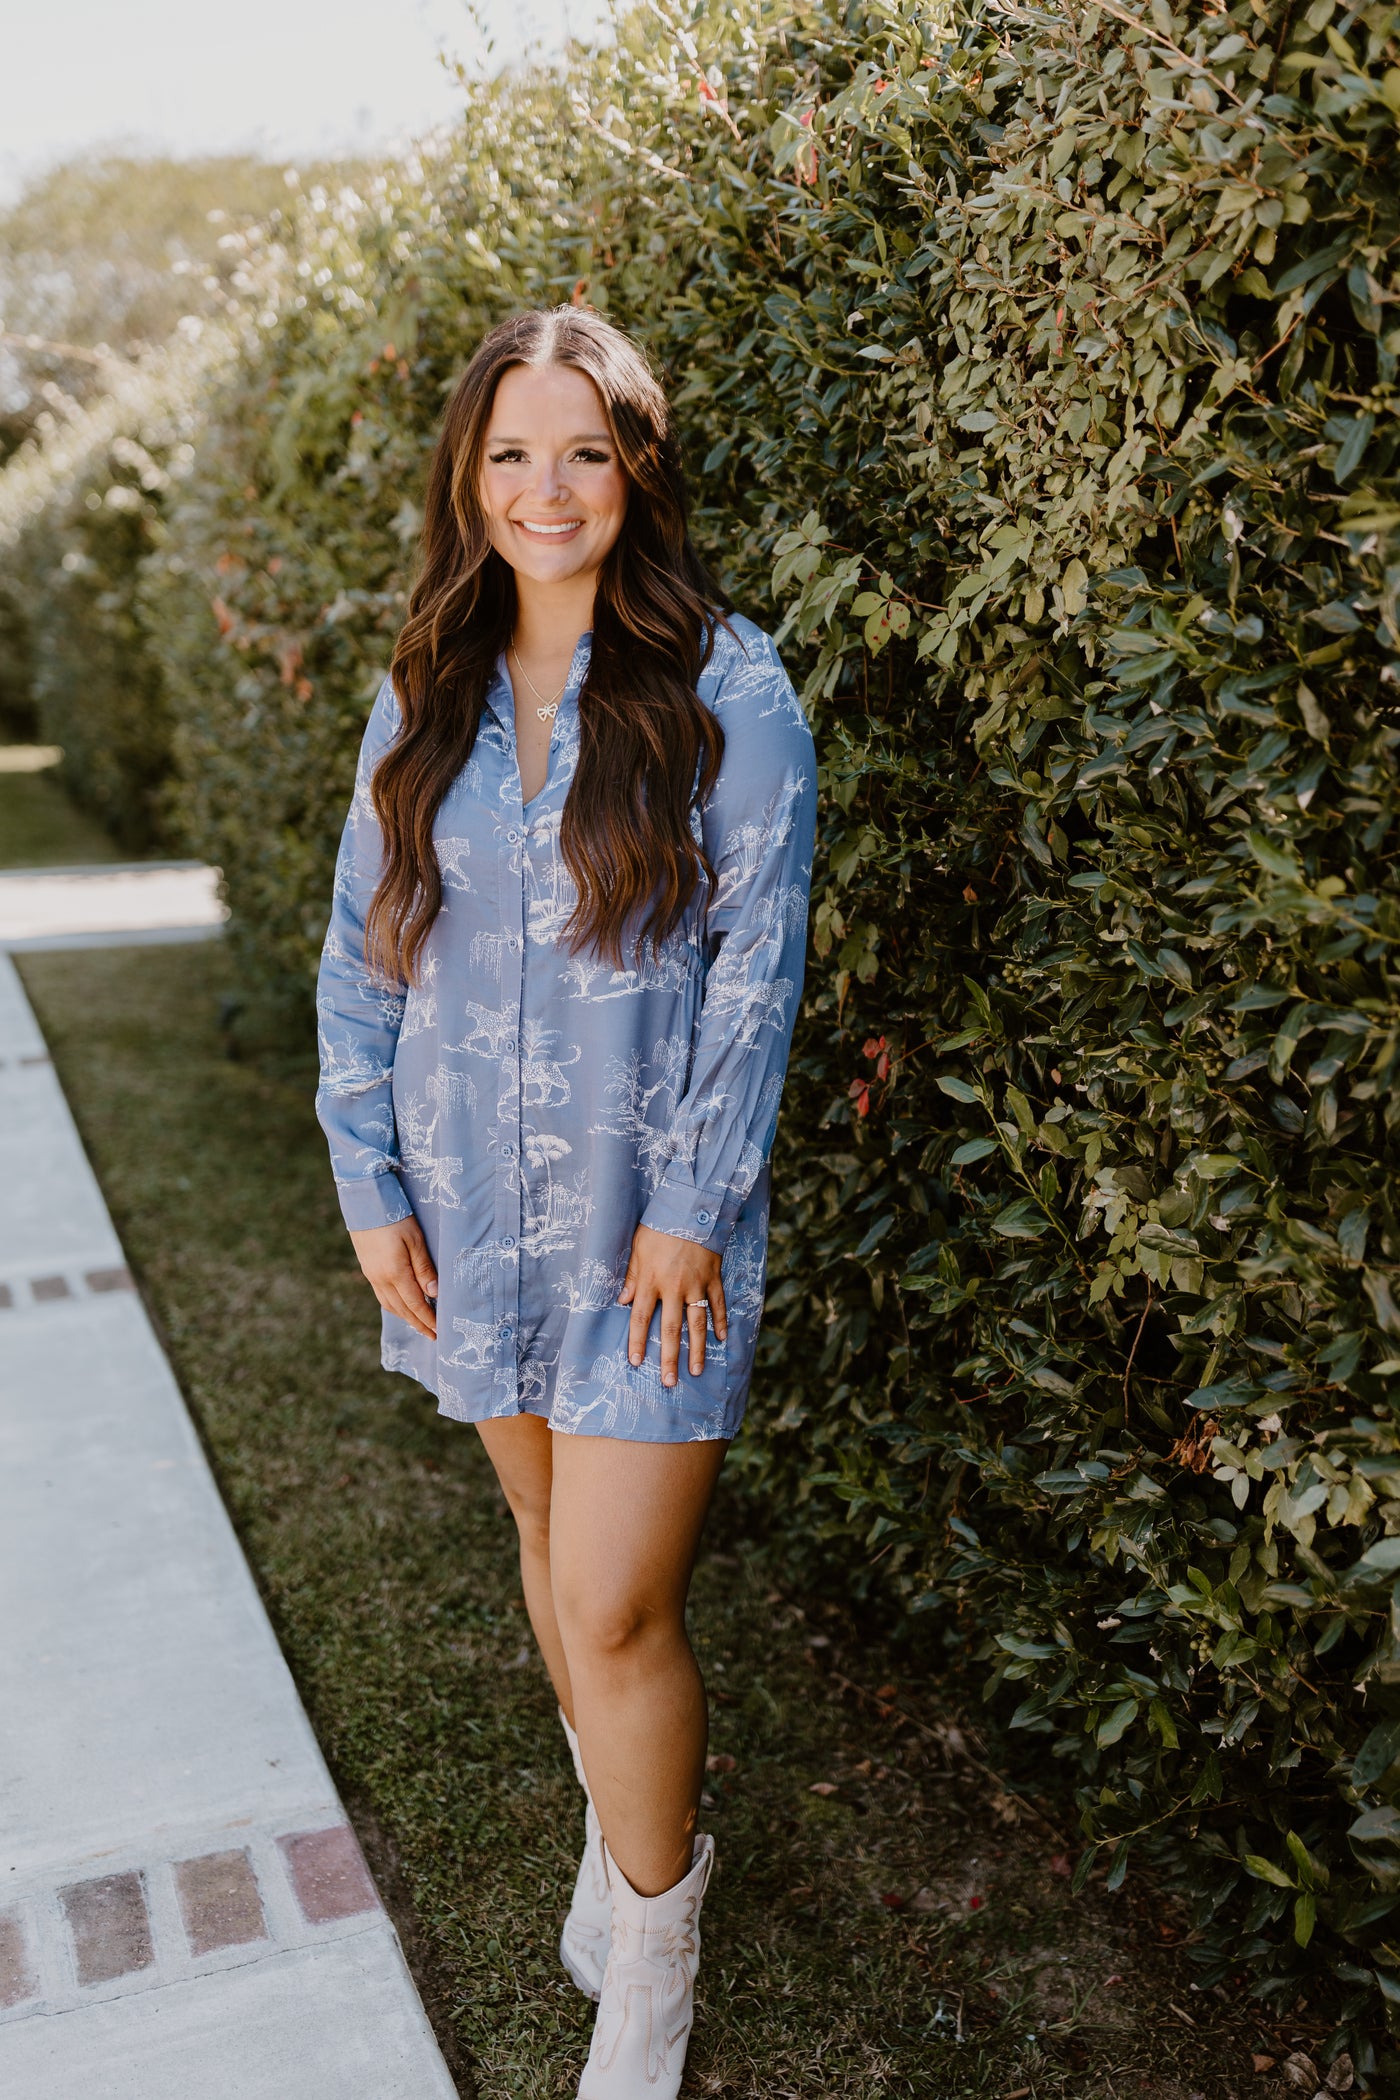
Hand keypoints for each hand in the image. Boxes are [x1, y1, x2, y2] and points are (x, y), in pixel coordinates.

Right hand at [348, 1216, 437, 1340]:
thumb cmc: (396, 1217)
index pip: (415, 1304)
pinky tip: (401, 1306)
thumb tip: (434, 1294)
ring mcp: (371, 1275)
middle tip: (432, 1335)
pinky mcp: (368, 1269)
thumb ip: (424, 1269)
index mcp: (395, 1273)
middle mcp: (380, 1279)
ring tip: (419, 1325)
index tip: (439, 1331)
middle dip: (418, 1324)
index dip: (427, 1320)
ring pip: (390, 1305)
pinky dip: (394, 1306)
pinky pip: (382, 1296)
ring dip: (406, 1317)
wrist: (365, 1202)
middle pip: (402, 1309)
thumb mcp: (416, 1241)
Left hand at [618, 1223, 726, 1386]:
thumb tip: (622, 1300)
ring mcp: (697, 1284)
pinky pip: (718, 1304)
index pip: (641, 1318)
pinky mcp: (713, 1277)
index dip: (637, 1341)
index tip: (637, 1362)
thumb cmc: (659, 1227)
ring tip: (696, 1370)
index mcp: (651, 1281)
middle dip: (669, 1357)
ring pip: (696, 1323)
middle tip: (670, 1382)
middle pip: (670, 1329)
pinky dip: (721, 1321)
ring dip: (696, 1349)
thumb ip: (632, 1276)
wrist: (691, 1207)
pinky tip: (721, 1339)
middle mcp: (674, 1287)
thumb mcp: (637, 1248)